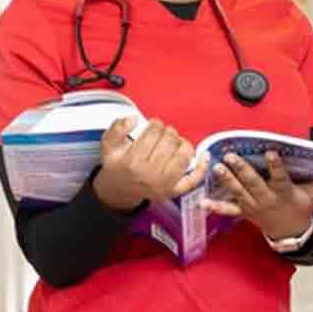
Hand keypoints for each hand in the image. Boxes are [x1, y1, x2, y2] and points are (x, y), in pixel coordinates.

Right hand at [93, 117, 208, 212]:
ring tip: (175, 142)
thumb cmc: (117, 166)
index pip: (154, 132)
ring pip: (184, 155)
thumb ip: (117, 128)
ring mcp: (164, 185)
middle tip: (162, 134)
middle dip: (168, 132)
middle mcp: (150, 175)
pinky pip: (193, 179)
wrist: (119, 191)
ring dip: (182, 143)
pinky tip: (204, 155)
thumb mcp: (108, 145)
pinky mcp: (174, 191)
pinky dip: (201, 166)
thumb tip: (134, 119)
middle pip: (170, 141)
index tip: (153, 125)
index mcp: (133, 162)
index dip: (155, 123)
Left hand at [200, 150, 312, 238]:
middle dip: (242, 170)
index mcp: (283, 192)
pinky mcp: (244, 211)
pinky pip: (228, 210)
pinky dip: (214, 207)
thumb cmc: (300, 209)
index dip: (275, 165)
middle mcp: (266, 199)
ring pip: (239, 192)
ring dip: (227, 180)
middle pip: (253, 183)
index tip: (270, 152)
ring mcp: (253, 206)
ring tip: (217, 167)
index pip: (280, 176)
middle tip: (231, 156)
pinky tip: (201, 201)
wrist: (289, 234)